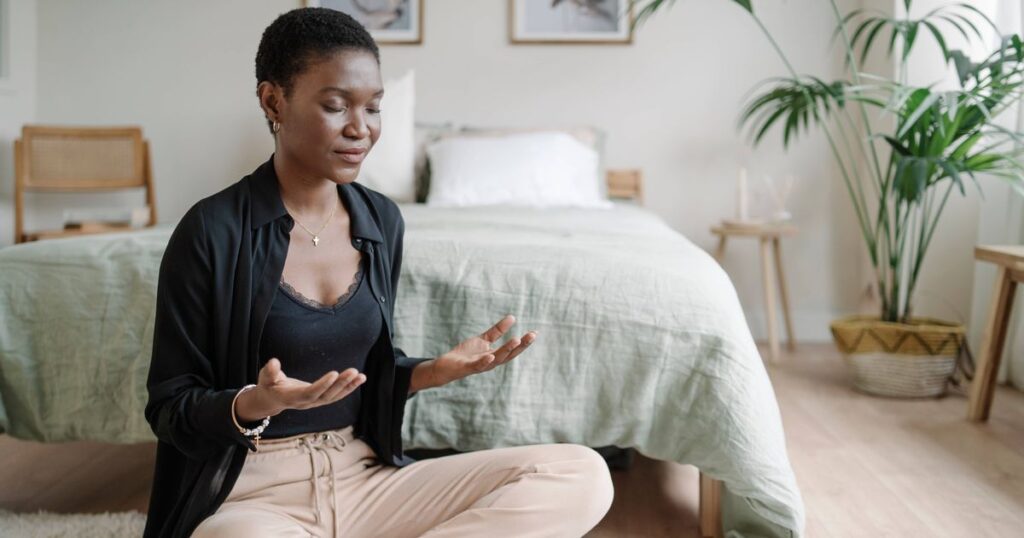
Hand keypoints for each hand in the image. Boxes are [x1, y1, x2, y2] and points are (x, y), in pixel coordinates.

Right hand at [234, 358, 364, 421]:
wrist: (272, 399)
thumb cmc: (269, 385)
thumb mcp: (266, 378)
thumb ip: (270, 371)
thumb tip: (273, 362)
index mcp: (293, 398)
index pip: (310, 393)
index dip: (323, 385)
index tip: (334, 373)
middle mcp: (307, 402)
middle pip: (327, 396)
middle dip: (341, 384)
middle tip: (353, 371)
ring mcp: (315, 402)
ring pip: (334, 397)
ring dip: (349, 386)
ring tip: (361, 376)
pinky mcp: (321, 399)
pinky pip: (337, 395)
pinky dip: (349, 388)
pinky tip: (360, 379)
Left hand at [421, 315, 536, 388]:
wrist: (446, 366)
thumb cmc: (466, 354)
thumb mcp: (483, 339)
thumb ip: (497, 331)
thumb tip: (513, 317)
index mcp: (495, 355)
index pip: (513, 349)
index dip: (524, 342)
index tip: (535, 332)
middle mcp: (491, 362)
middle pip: (509, 355)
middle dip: (521, 346)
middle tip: (532, 335)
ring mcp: (480, 365)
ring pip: (496, 359)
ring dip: (506, 350)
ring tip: (516, 339)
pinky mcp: (467, 367)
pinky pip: (478, 365)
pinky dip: (485, 361)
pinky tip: (490, 355)